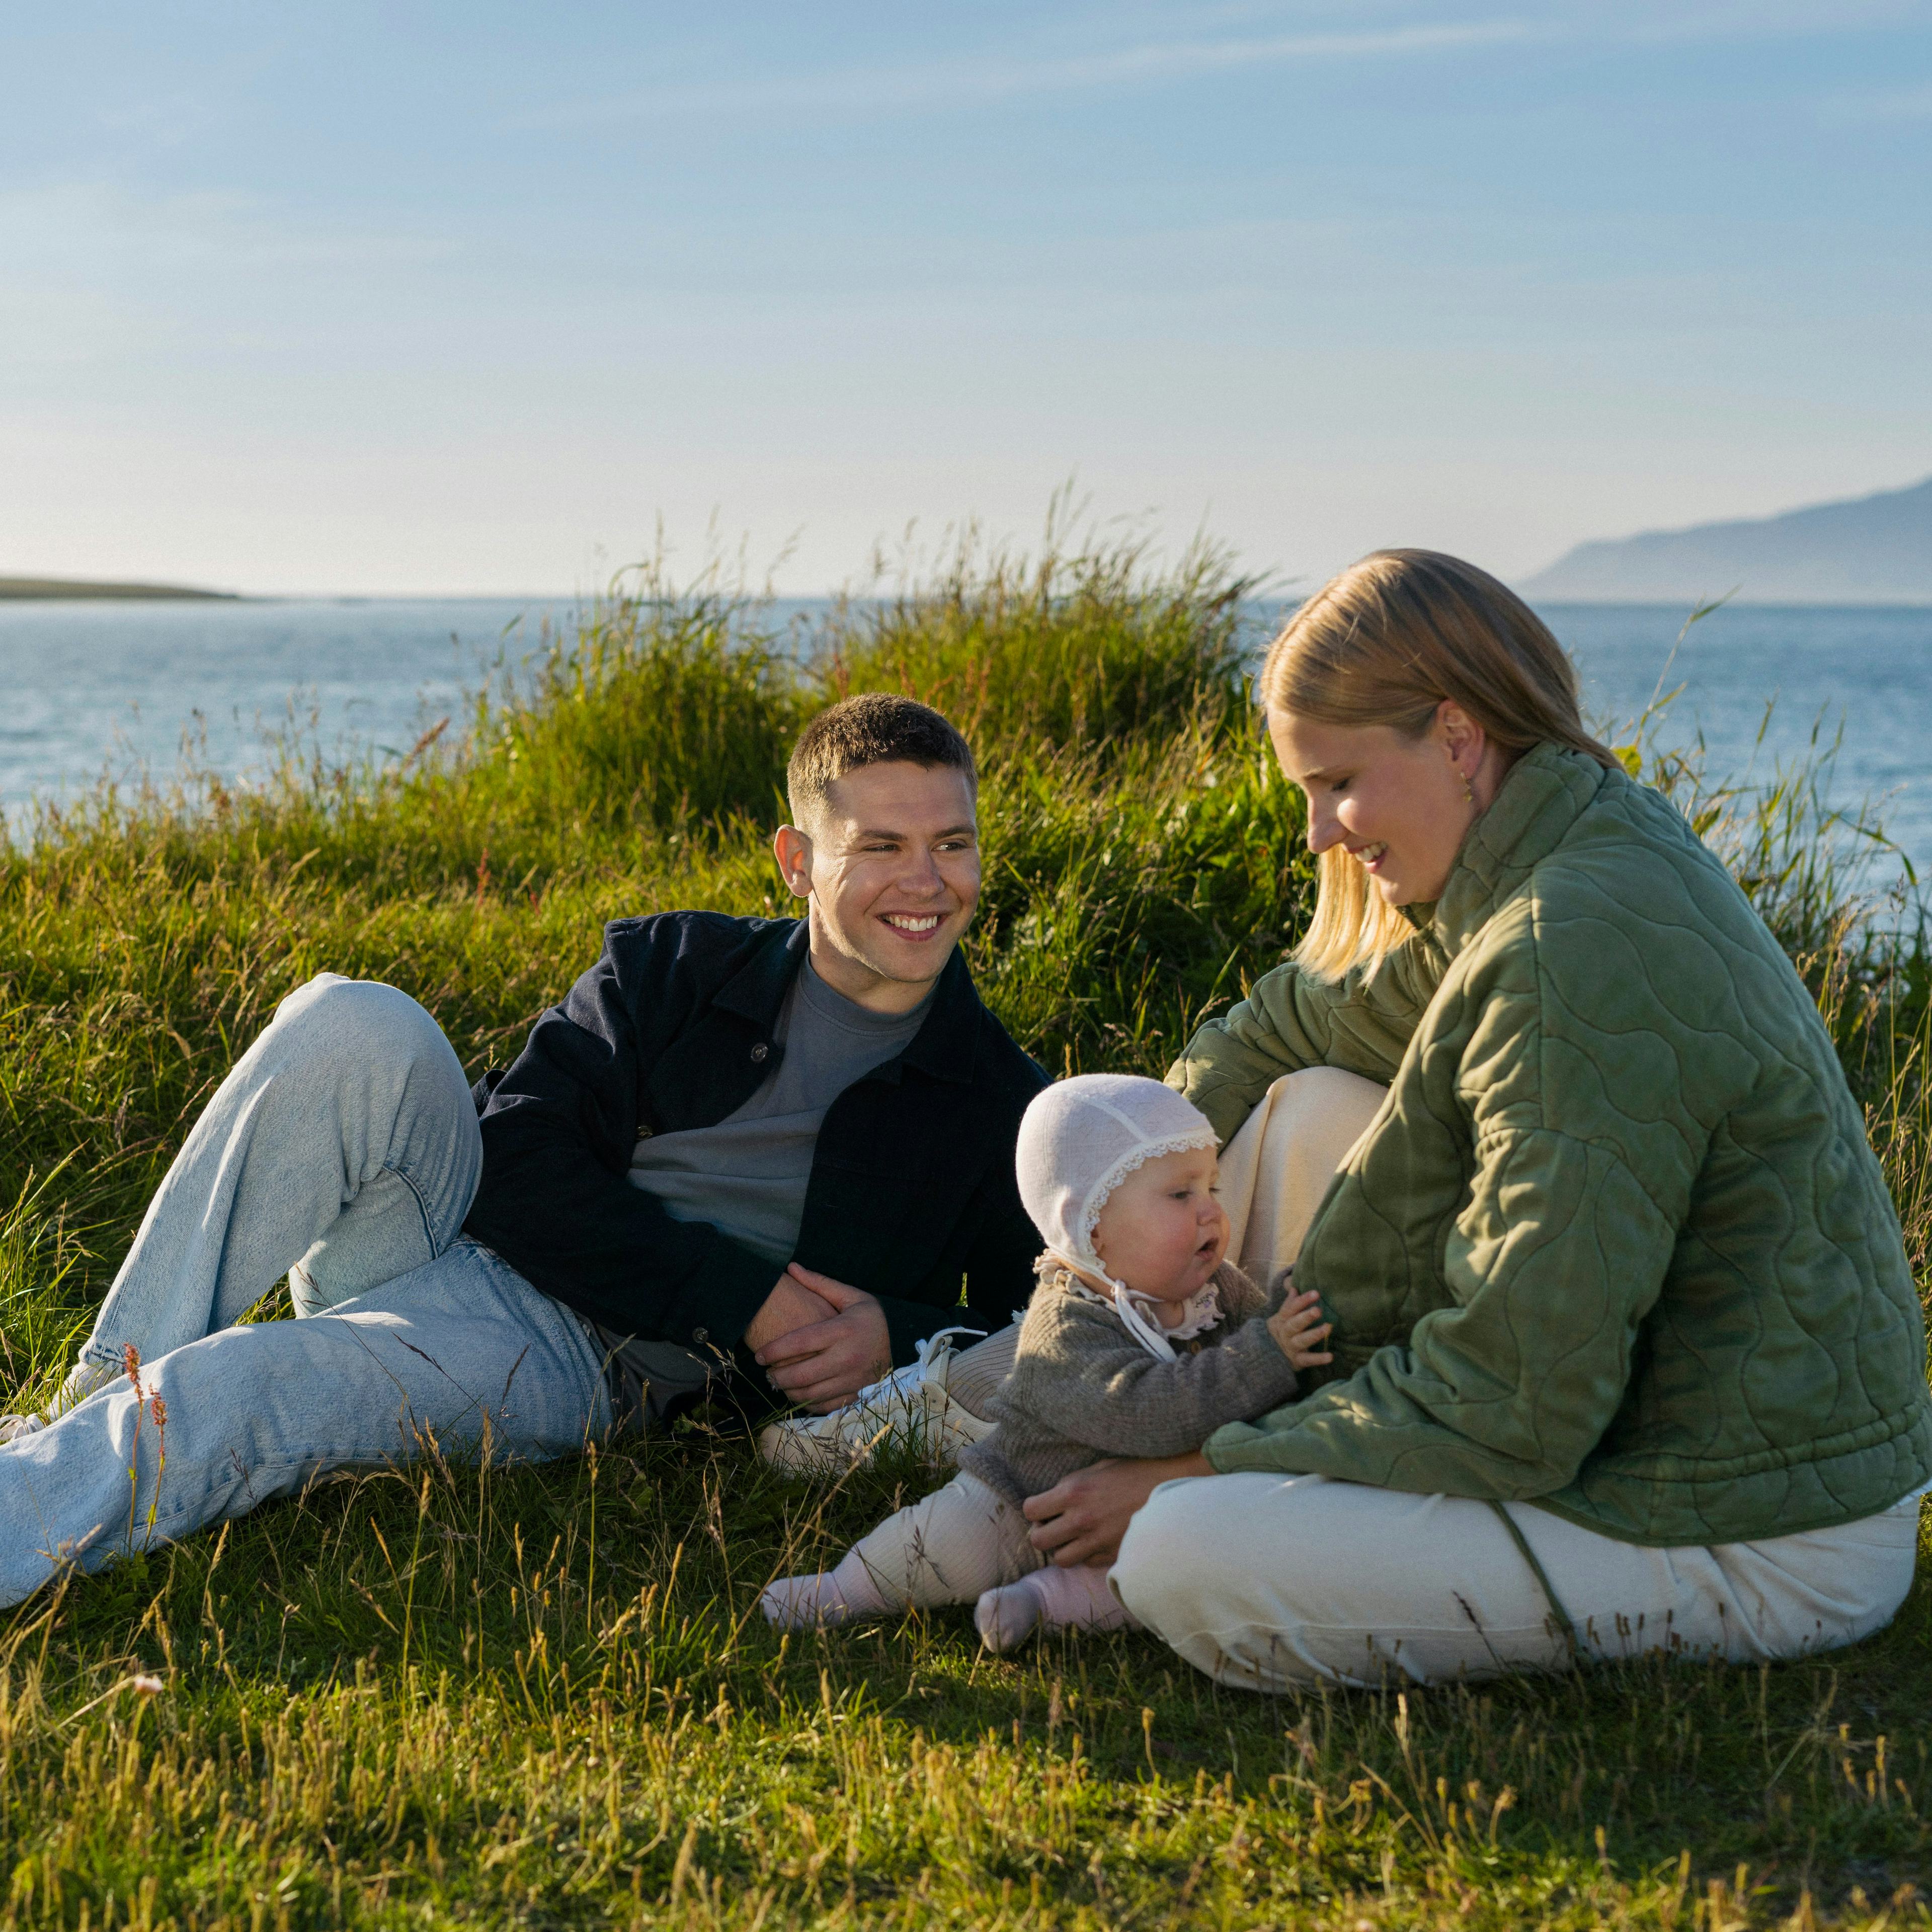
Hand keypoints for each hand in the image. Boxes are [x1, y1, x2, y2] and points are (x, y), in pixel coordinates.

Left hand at [752, 1264, 891, 1411]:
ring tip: (777, 1382)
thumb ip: (820, 1284)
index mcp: (843, 1330)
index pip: (800, 1343)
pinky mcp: (854, 1396)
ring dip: (787, 1391)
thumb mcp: (851, 1297)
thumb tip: (791, 1267)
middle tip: (766, 1372)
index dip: (775, 1350)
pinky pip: (823, 1406)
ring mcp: (851, 1380)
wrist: (898, 1346)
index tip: (759, 1355)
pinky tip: (797, 1393)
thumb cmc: (868, 1320)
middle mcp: (847, 1357)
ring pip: (809, 1394)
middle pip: (801, 1374)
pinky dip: (805, 1402)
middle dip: (776, 1376)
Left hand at [1022, 1451, 1210, 1567]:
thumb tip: (1053, 1499)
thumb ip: (1073, 1484)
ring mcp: (1097, 1542)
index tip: (1043, 1508)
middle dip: (1042, 1532)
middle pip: (1039, 1540)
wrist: (1173, 1488)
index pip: (1030, 1510)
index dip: (1034, 1509)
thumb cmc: (1137, 1471)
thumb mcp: (1099, 1468)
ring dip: (1063, 1548)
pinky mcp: (1113, 1556)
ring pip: (1061, 1559)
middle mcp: (1080, 1520)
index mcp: (1073, 1492)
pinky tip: (1097, 1542)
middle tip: (1053, 1526)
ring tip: (1074, 1537)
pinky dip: (1088, 1555)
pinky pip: (1087, 1563)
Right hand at [1267, 1289, 1333, 1370]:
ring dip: (1314, 1334)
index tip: (1316, 1293)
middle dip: (1306, 1317)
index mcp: (1281, 1320)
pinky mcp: (1297, 1361)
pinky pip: (1307, 1359)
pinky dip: (1318, 1359)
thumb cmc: (1283, 1331)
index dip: (1302, 1301)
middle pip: (1294, 1324)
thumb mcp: (1282, 1317)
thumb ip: (1289, 1303)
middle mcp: (1285, 1333)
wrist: (1269, 1356)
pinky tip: (1330, 1356)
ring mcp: (1291, 1347)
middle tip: (1318, 1310)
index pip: (1290, 1308)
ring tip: (1327, 1328)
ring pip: (1301, 1340)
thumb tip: (1294, 1287)